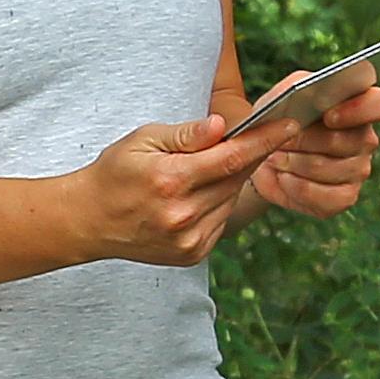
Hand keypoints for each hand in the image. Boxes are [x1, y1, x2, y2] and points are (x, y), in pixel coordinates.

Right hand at [72, 112, 291, 264]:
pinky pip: (222, 220)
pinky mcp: (192, 254)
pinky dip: (220, 202)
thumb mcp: (144, 140)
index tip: (290, 124)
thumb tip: (221, 126)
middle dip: (252, 154)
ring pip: (231, 199)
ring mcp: (189, 239)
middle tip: (263, 134)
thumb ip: (186, 135)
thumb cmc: (115, 173)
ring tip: (209, 167)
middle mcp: (183, 214)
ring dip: (232, 179)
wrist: (89, 221)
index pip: (232, 156)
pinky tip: (200, 193)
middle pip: (237, 178)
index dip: (265, 139)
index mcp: (171, 180)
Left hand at [249, 67, 379, 219]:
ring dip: (295, 163)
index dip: (359, 110)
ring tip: (276, 158)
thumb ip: (292, 90)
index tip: (328, 117)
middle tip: (281, 140)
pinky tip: (284, 178)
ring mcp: (359, 169)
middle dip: (305, 141)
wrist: (264, 157)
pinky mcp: (346, 196)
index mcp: (357, 105)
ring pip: (330, 169)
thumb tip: (303, 96)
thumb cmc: (277, 122)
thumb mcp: (279, 98)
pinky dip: (299, 188)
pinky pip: (329, 198)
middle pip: (347, 141)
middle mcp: (365, 138)